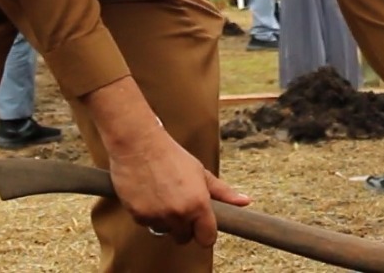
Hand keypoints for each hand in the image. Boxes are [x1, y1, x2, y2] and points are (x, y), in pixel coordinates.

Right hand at [109, 126, 250, 245]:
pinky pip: (147, 224)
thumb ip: (223, 192)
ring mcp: (158, 217)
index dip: (205, 233)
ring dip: (164, 220)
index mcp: (198, 204)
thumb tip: (245, 202)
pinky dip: (148, 214)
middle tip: (179, 204)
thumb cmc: (171, 155)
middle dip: (183, 226)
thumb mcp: (200, 172)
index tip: (201, 227)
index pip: (207, 239)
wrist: (138, 145)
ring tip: (162, 196)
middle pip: (184, 238)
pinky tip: (148, 195)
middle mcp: (179, 214)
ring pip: (164, 231)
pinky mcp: (138, 216)